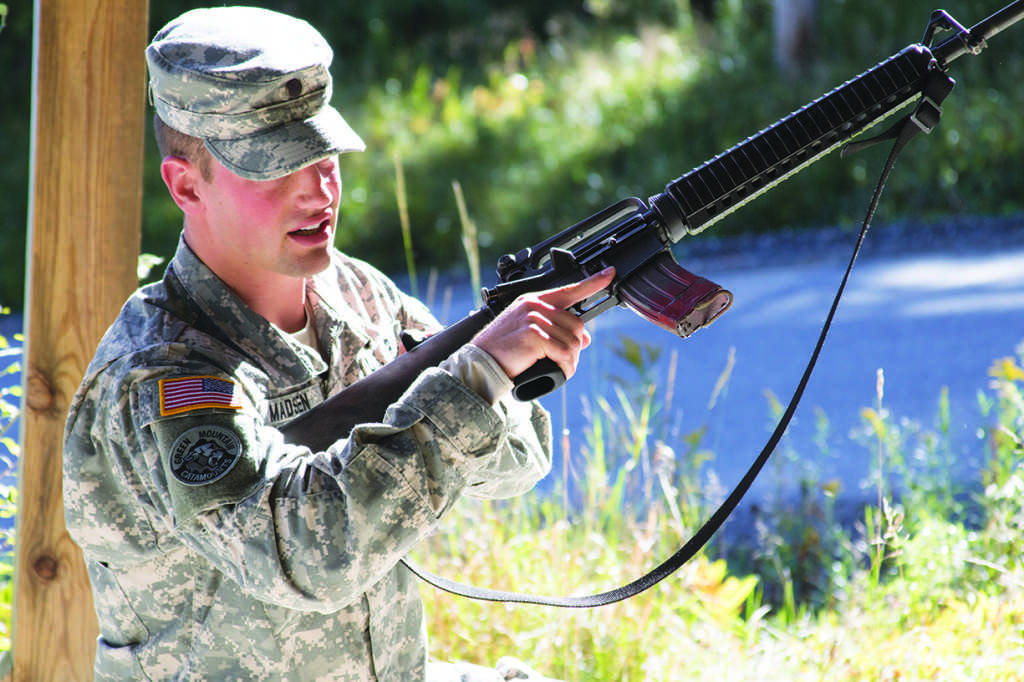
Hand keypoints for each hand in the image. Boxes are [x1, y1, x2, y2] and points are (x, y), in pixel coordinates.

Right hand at [473, 267, 614, 380]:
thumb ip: (553, 330)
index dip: (592, 283)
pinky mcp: (534, 336)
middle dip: (575, 347)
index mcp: (534, 300)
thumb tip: (583, 339)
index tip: (610, 274)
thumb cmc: (502, 349)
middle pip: (576, 324)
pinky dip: (565, 367)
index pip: (568, 290)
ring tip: (559, 368)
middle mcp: (535, 306)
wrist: (481, 362)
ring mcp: (534, 319)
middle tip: (565, 361)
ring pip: (572, 341)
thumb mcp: (528, 332)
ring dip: (570, 360)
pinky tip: (557, 371)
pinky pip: (563, 353)